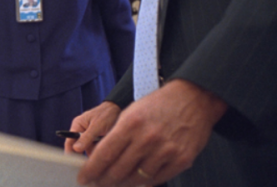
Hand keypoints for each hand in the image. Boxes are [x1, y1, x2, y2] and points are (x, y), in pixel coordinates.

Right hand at [65, 101, 120, 155]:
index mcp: (77, 125)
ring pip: (87, 149)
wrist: (119, 109)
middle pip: (78, 147)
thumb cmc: (107, 114)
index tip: (73, 162)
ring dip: (94, 150)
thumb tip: (75, 149)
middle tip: (92, 155)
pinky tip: (105, 145)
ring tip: (102, 144)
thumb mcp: (97, 126)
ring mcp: (88, 136)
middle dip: (84, 152)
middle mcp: (81, 131)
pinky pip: (94, 149)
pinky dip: (99, 149)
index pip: (69, 141)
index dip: (70, 153)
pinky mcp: (95, 140)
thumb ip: (86, 137)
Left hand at [76, 79, 227, 186]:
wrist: (194, 98)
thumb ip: (116, 135)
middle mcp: (148, 138)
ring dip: (122, 184)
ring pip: (136, 180)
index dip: (90, 170)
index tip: (82, 178)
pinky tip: (135, 181)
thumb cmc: (159, 104)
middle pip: (117, 171)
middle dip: (102, 181)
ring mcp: (166, 151)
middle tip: (96, 183)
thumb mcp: (132, 112)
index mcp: (131, 123)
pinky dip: (142, 183)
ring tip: (114, 183)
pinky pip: (155, 180)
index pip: (104, 154)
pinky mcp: (181, 160)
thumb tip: (99, 159)